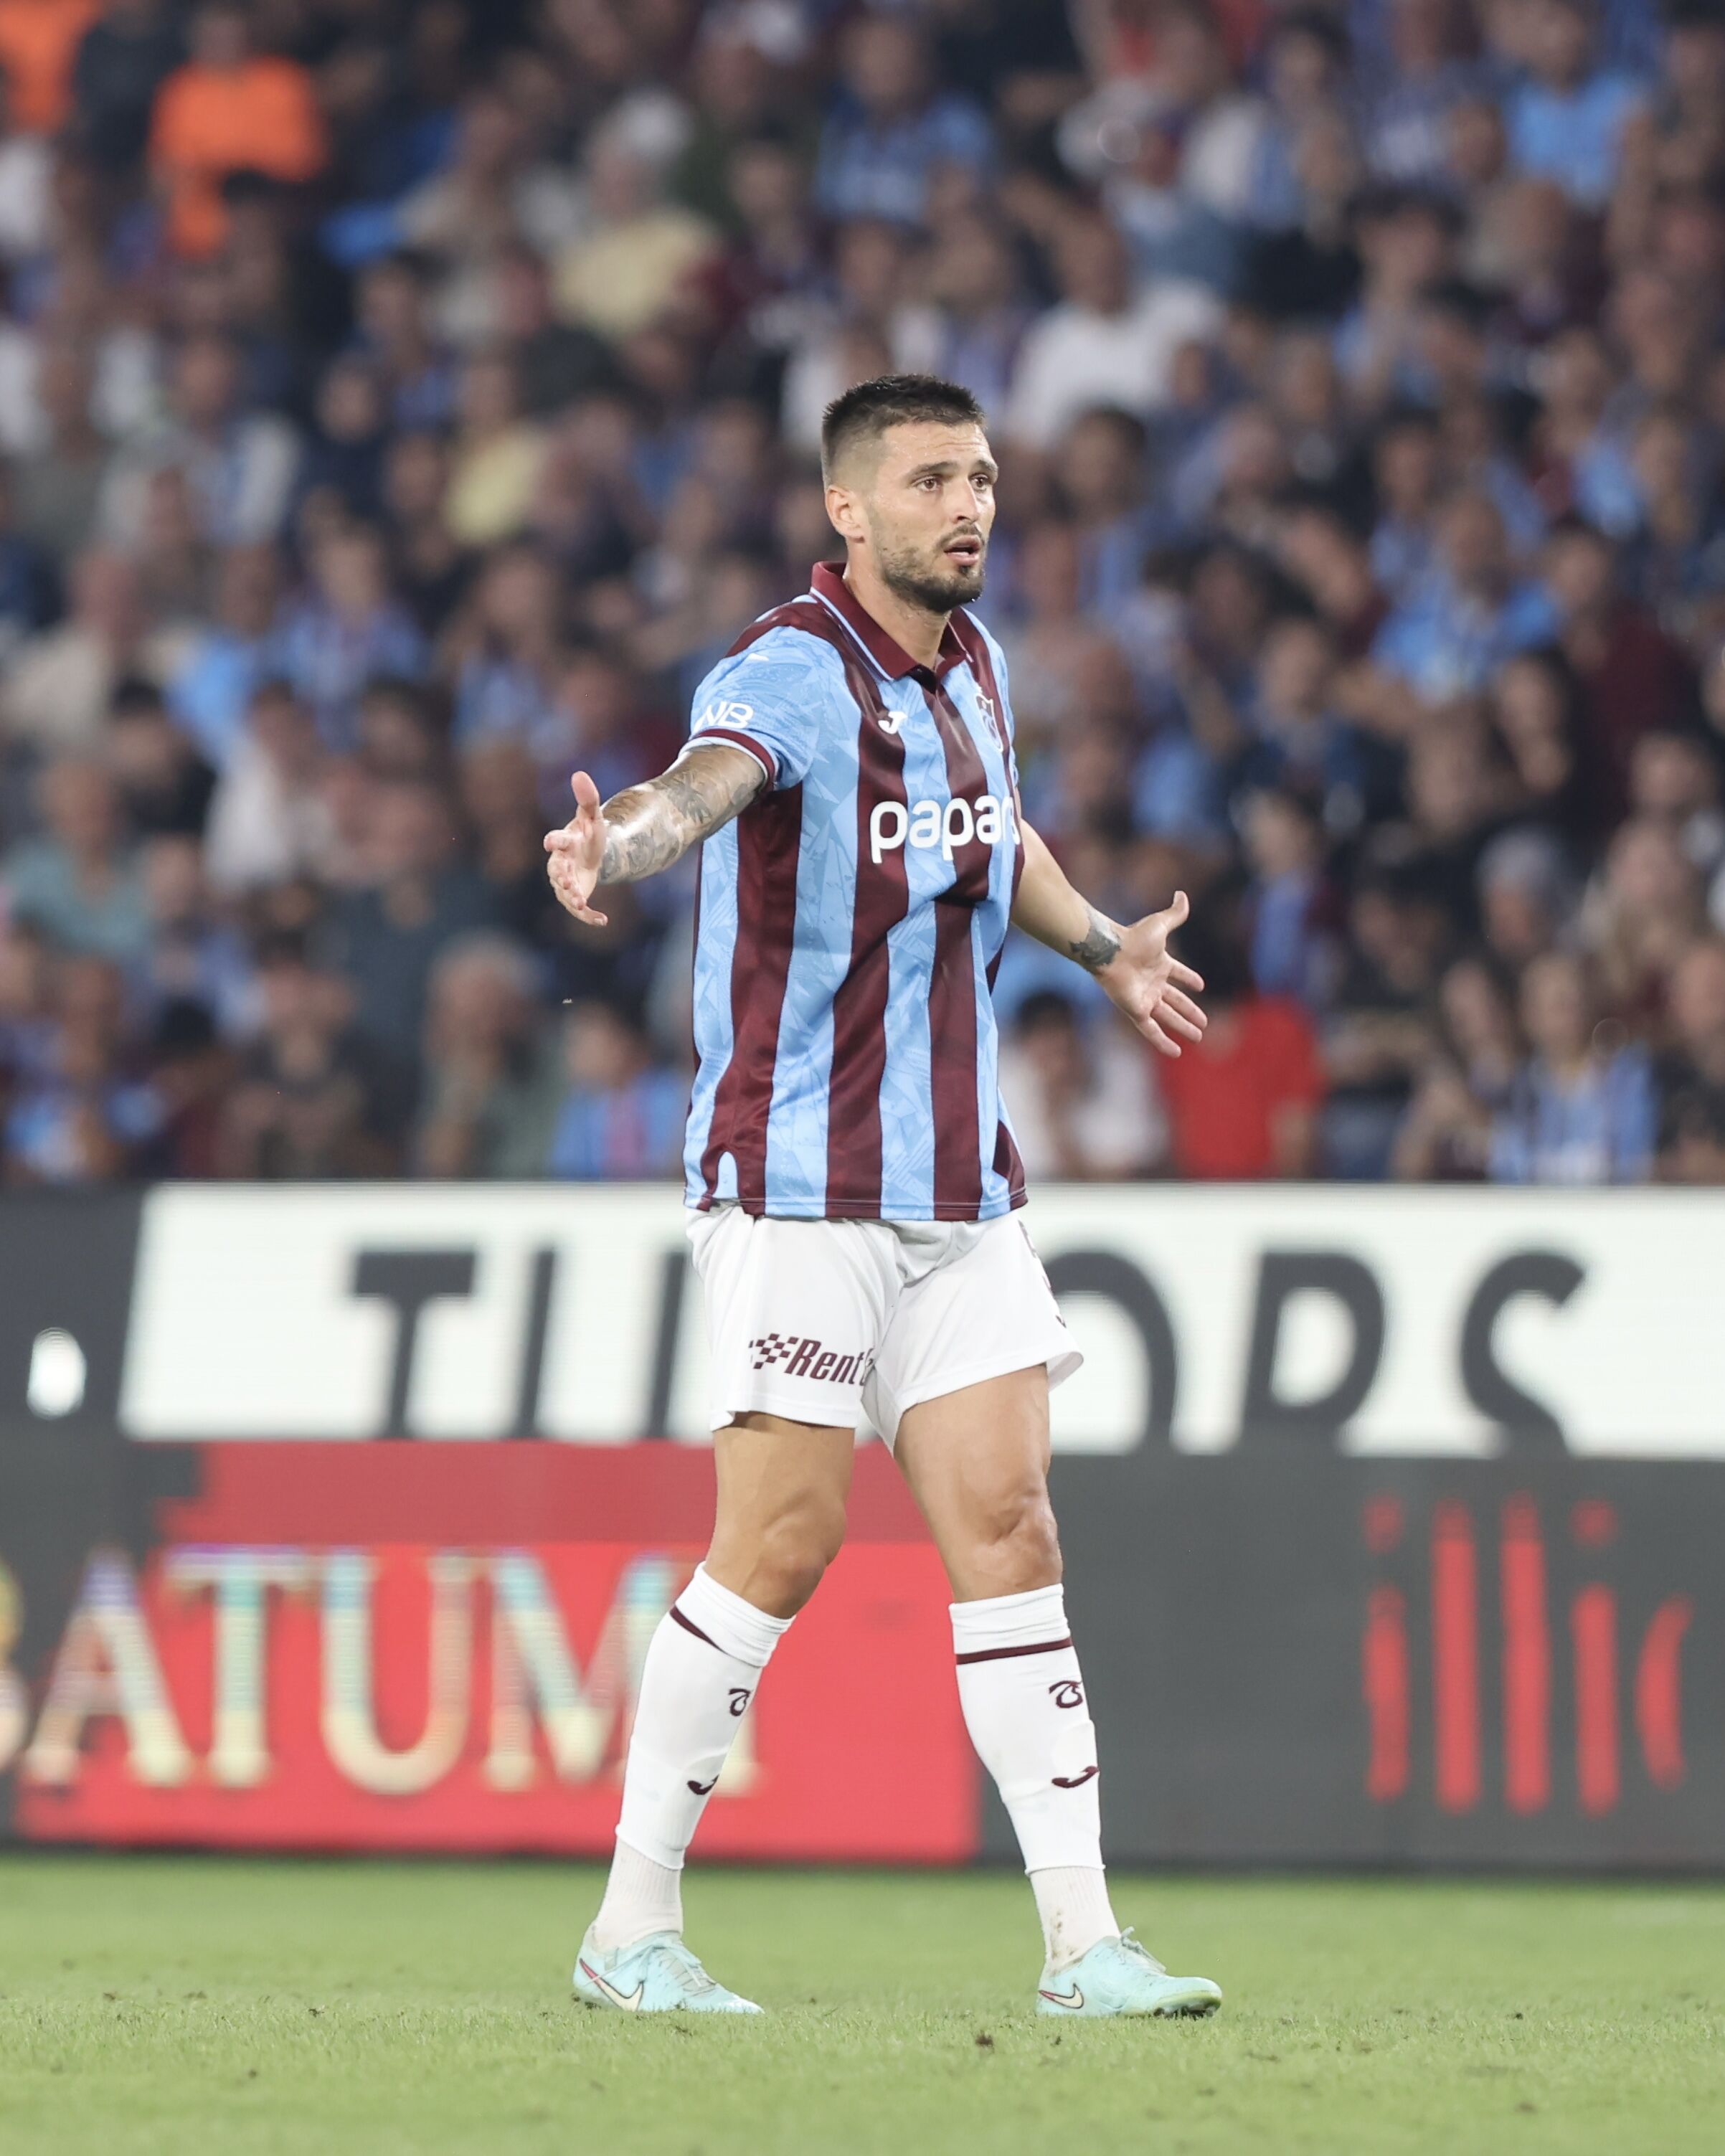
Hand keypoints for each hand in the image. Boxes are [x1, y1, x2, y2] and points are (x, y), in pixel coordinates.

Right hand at [543, 771, 608, 924]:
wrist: (593, 855)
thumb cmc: (588, 834)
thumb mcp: (592, 816)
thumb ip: (588, 798)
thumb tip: (580, 774)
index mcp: (564, 842)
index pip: (556, 841)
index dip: (554, 841)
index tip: (550, 841)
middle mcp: (560, 863)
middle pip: (557, 870)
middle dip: (562, 876)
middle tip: (568, 882)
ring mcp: (565, 882)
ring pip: (564, 892)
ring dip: (572, 897)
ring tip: (581, 902)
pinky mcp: (574, 897)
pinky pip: (578, 909)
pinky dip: (588, 916)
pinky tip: (602, 921)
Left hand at [1095, 890, 1206, 1059]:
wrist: (1110, 951)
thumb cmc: (1133, 937)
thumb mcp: (1160, 924)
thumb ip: (1175, 913)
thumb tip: (1182, 895)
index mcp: (1159, 964)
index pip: (1178, 974)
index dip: (1189, 979)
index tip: (1201, 986)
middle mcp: (1152, 983)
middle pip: (1175, 1001)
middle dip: (1189, 1012)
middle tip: (1204, 1023)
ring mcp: (1144, 998)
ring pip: (1167, 1017)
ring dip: (1182, 1027)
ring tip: (1198, 1037)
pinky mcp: (1136, 1011)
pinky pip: (1151, 1030)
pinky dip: (1162, 1042)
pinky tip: (1175, 1052)